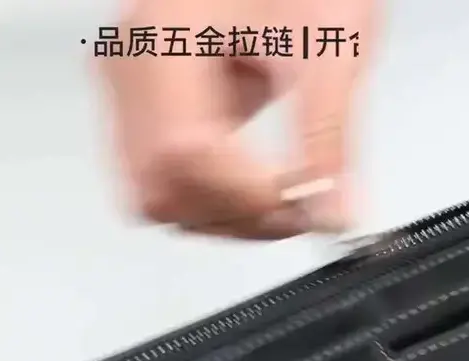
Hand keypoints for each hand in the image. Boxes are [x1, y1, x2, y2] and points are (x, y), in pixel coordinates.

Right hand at [98, 0, 373, 238]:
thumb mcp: (329, 50)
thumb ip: (331, 142)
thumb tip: (335, 214)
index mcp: (166, 35)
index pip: (184, 152)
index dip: (247, 196)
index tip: (303, 206)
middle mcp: (134, 61)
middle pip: (160, 187)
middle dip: (237, 217)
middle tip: (301, 211)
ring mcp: (134, 83)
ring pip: (156, 195)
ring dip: (225, 216)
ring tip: (285, 200)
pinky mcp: (150, 101)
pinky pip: (165, 176)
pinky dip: (214, 196)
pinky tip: (261, 182)